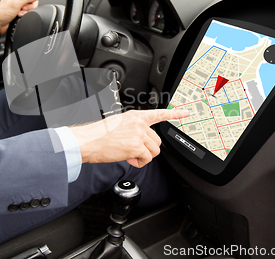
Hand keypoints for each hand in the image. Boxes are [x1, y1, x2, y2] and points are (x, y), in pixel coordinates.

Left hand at [0, 0, 42, 39]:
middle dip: (29, 6)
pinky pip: (27, 12)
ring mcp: (19, 5)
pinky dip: (24, 14)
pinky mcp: (20, 11)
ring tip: (19, 12)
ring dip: (26, 11)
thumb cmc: (2, 12)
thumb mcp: (16, 3)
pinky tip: (19, 15)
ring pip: (30, 7)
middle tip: (23, 8)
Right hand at [69, 109, 189, 167]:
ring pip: (154, 151)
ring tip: (130, 155)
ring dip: (144, 156)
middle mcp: (139, 123)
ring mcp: (138, 134)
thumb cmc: (98, 135)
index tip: (186, 112)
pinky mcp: (136, 147)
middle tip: (134, 151)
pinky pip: (147, 159)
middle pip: (157, 140)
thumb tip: (140, 141)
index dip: (174, 113)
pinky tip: (129, 158)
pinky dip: (139, 162)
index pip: (159, 113)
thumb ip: (133, 129)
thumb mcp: (118, 124)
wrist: (89, 141)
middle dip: (148, 149)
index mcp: (135, 116)